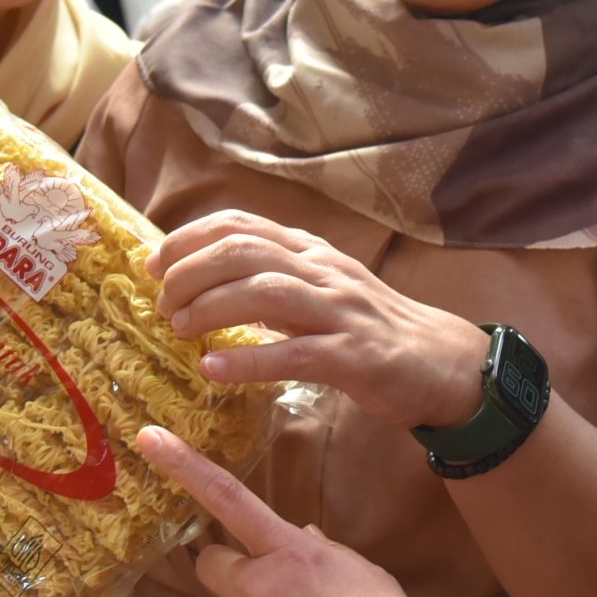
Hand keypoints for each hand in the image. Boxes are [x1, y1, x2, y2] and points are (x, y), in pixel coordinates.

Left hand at [152, 210, 490, 430]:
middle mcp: (322, 271)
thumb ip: (270, 280)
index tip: (154, 266)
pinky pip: (295, 353)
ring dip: (210, 309)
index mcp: (310, 252)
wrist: (442, 362)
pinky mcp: (355, 355)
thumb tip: (204, 280)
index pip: (240, 225)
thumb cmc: (369, 329)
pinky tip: (214, 370)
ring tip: (179, 329)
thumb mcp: (318, 290)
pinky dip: (249, 360)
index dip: (188, 240)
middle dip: (190, 273)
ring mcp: (340, 311)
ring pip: (264, 293)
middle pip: (243, 252)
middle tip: (162, 304)